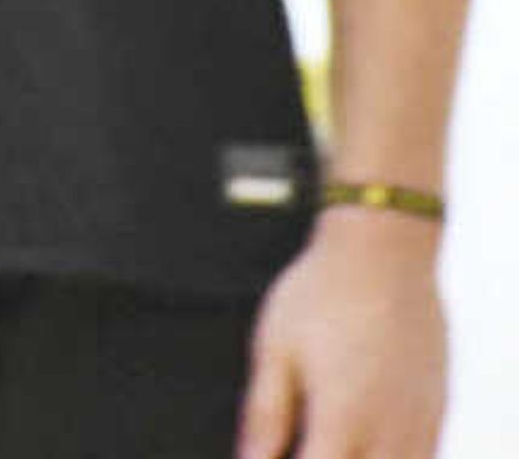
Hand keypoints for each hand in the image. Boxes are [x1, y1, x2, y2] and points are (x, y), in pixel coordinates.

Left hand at [235, 209, 444, 457]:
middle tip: (308, 439)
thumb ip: (264, 413)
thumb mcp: (274, 349)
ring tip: (332, 436)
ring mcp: (420, 421)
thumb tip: (249, 458)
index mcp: (342, 418)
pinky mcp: (438, 408)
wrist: (384, 250)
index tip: (273, 455)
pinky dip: (395, 456)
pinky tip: (365, 441)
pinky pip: (423, 456)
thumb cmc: (323, 291)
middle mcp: (389, 429)